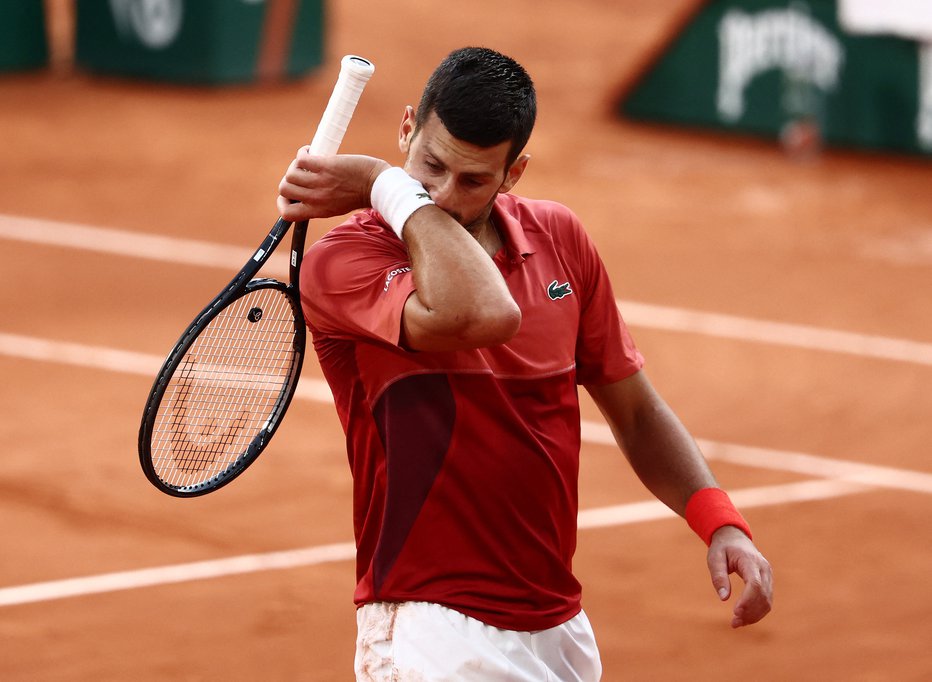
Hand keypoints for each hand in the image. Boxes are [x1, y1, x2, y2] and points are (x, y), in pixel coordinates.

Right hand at [276, 149, 390, 220]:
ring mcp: (320, 182)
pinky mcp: (325, 167)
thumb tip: (303, 193)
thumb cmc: (358, 194)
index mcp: (317, 211)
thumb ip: (318, 203)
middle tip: (301, 173)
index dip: (282, 203)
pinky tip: (312, 150)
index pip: (287, 214)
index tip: (288, 195)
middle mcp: (316, 199)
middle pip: (284, 189)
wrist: (377, 186)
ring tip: (307, 160)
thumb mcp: (334, 207)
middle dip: (289, 179)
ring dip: (295, 164)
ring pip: (291, 173)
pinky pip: (302, 159)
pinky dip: (303, 152)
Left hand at [707, 526, 772, 627]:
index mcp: (750, 560)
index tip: (735, 612)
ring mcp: (768, 575)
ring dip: (754, 615)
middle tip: (734, 623)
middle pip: (763, 595)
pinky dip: (757, 612)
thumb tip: (724, 598)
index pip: (754, 583)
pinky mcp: (768, 582)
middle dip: (750, 611)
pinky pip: (766, 600)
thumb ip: (718, 576)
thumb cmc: (723, 548)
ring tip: (737, 623)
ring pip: (767, 601)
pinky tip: (744, 618)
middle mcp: (764, 568)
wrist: (734, 537)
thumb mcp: (714, 558)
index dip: (747, 600)